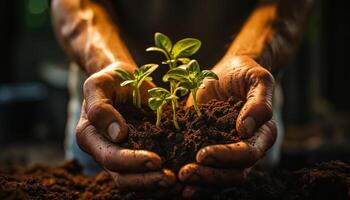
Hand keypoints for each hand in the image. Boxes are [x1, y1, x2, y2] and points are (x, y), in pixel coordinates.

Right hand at [75, 62, 175, 195]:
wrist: (122, 79)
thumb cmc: (110, 79)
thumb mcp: (98, 84)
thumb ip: (100, 107)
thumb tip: (117, 134)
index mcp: (89, 135)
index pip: (109, 156)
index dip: (131, 162)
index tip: (156, 160)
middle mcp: (102, 150)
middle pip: (121, 176)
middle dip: (146, 180)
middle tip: (170, 179)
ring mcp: (119, 155)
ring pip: (133, 181)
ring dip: (153, 185)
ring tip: (175, 182)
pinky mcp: (135, 154)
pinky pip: (144, 174)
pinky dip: (157, 180)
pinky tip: (177, 178)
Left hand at [180, 56, 276, 197]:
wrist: (227, 72)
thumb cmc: (245, 73)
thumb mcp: (258, 79)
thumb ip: (259, 103)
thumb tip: (246, 129)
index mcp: (262, 134)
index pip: (248, 153)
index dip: (226, 157)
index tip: (202, 155)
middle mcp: (246, 147)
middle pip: (233, 173)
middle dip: (209, 176)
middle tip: (185, 174)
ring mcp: (226, 150)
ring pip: (218, 176)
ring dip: (199, 181)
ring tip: (177, 180)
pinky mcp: (207, 146)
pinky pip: (202, 167)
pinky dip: (190, 175)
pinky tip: (172, 177)